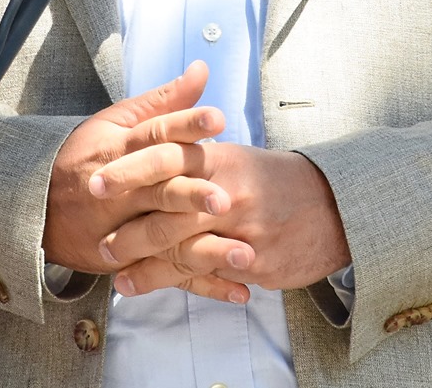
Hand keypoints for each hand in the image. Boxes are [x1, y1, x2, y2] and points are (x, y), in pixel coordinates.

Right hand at [42, 61, 229, 274]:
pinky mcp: (127, 261)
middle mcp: (121, 191)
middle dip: (192, 195)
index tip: (217, 119)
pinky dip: (204, 286)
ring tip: (244, 252)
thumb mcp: (117, 121)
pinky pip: (169, 276)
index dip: (186, 125)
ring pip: (165, 238)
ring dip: (206, 248)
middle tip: (224, 198)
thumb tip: (202, 70)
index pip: (155, 134)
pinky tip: (238, 291)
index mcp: (120, 149)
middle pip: (159, 190)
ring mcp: (122, 230)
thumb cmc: (86, 155)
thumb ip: (164, 100)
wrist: (36, 207)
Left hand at [96, 142, 350, 302]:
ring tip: (121, 279)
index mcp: (221, 159)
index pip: (166, 158)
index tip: (94, 183)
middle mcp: (230, 194)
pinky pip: (213, 277)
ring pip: (186, 253)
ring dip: (150, 269)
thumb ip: (196, 149)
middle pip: (169, 214)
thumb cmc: (277, 180)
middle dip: (131, 233)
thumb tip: (156, 141)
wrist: (336, 206)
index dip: (128, 171)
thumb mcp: (238, 156)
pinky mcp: (259, 264)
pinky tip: (162, 290)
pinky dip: (184, 285)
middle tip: (100, 244)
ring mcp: (245, 231)